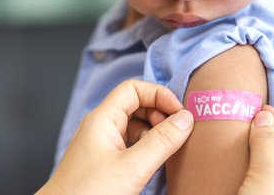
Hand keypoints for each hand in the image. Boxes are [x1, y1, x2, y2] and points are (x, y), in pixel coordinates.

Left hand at [36, 80, 193, 194]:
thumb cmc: (88, 192)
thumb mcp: (132, 167)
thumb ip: (161, 141)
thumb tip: (185, 118)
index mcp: (103, 118)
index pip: (133, 89)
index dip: (159, 95)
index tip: (179, 113)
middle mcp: (101, 125)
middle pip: (135, 104)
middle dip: (159, 113)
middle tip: (177, 131)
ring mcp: (101, 141)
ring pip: (133, 124)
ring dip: (154, 130)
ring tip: (169, 146)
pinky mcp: (104, 158)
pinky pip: (129, 141)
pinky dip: (146, 144)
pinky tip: (155, 157)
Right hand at [238, 106, 273, 194]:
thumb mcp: (269, 175)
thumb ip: (268, 144)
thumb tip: (264, 118)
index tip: (262, 109)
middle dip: (265, 136)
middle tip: (246, 122)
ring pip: (268, 169)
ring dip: (252, 153)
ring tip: (235, 140)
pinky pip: (255, 181)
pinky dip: (244, 169)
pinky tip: (231, 163)